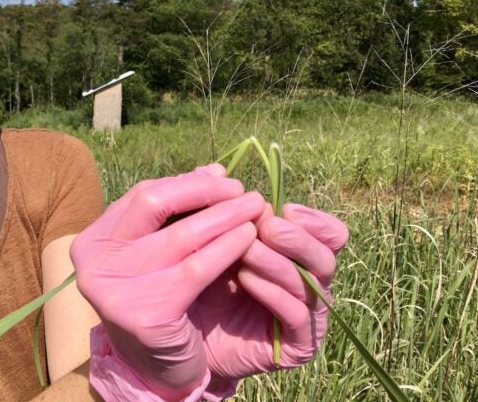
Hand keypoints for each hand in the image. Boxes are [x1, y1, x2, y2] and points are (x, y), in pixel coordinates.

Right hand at [70, 165, 265, 400]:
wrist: (156, 370)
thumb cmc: (159, 301)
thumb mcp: (158, 253)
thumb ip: (178, 214)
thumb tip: (215, 171)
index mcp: (93, 241)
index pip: (142, 195)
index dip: (186, 183)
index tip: (224, 178)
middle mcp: (94, 262)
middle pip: (153, 204)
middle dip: (203, 192)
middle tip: (243, 190)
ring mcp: (115, 290)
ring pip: (180, 235)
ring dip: (224, 216)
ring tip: (255, 208)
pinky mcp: (145, 316)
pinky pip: (196, 270)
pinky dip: (226, 248)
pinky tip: (249, 238)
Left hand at [190, 202, 348, 380]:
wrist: (184, 333)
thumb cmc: (201, 280)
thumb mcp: (208, 238)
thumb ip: (213, 204)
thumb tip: (215, 168)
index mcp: (298, 254)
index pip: (330, 233)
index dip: (314, 219)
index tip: (285, 207)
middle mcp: (310, 283)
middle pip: (326, 256)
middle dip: (297, 238)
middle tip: (268, 225)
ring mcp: (307, 317)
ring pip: (309, 285)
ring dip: (277, 262)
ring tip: (248, 249)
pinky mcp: (296, 346)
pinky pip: (295, 316)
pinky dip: (272, 294)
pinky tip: (247, 280)